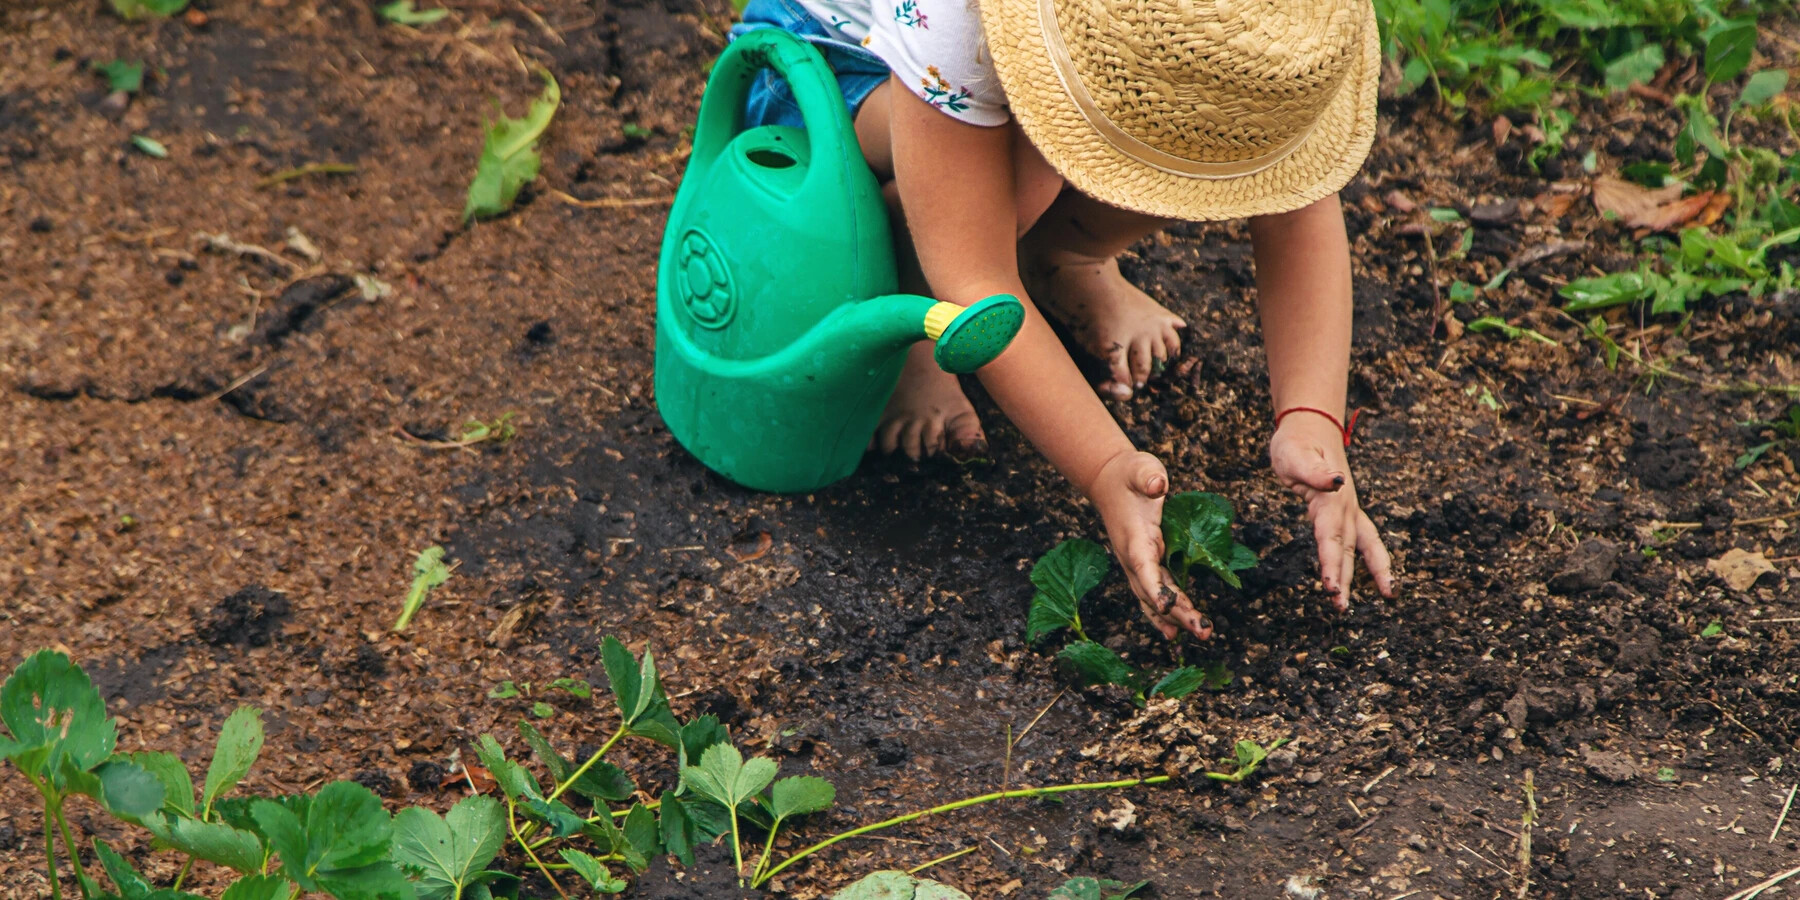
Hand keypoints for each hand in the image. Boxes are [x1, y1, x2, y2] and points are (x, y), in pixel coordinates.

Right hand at [1088, 450, 1212, 640]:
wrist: (1109, 482)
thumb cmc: (1128, 475)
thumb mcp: (1140, 468)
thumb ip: (1148, 477)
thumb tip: (1158, 486)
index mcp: (1134, 537)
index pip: (1143, 567)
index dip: (1155, 589)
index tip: (1168, 606)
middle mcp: (1133, 557)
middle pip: (1153, 592)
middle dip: (1177, 613)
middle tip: (1204, 630)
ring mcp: (1138, 565)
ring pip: (1154, 598)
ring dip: (1175, 619)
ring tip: (1200, 634)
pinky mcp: (1145, 566)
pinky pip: (1154, 594)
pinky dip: (1164, 614)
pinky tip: (1176, 632)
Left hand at [1269, 413, 1396, 610]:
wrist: (1309, 426)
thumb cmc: (1295, 442)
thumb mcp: (1294, 454)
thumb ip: (1312, 470)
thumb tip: (1335, 482)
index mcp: (1331, 499)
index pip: (1331, 538)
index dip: (1332, 564)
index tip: (1331, 589)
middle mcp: (1345, 507)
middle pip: (1349, 548)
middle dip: (1347, 579)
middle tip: (1342, 607)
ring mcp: (1348, 509)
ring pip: (1363, 545)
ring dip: (1371, 571)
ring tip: (1388, 596)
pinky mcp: (1344, 511)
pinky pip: (1360, 539)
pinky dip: (1368, 559)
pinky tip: (1374, 577)